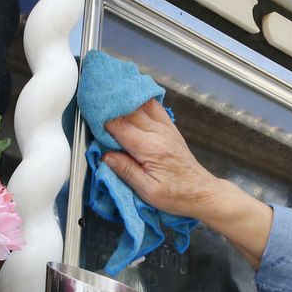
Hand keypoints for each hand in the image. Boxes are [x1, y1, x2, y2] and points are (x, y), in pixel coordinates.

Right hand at [102, 98, 223, 219]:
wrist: (201, 192)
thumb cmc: (177, 195)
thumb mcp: (148, 190)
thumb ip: (126, 170)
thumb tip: (105, 156)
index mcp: (151, 149)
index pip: (119, 126)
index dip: (102, 121)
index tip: (89, 117)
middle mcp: (159, 134)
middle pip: (129, 111)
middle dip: (110, 106)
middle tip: (94, 103)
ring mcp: (166, 129)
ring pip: (142, 105)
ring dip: (125, 100)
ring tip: (110, 95)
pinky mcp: (170, 129)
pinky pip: (154, 107)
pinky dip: (141, 100)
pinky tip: (132, 98)